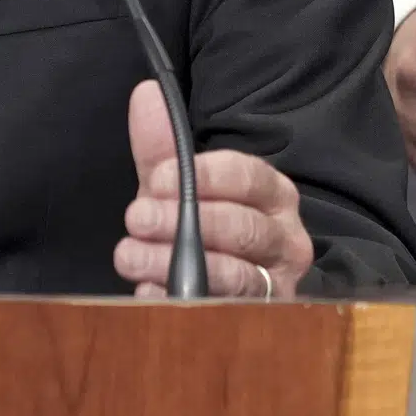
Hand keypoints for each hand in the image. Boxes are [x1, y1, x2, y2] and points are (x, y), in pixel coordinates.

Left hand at [116, 80, 312, 298]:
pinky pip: (221, 315)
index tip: (155, 180)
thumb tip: (146, 94)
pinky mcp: (258, 321)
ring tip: (130, 256)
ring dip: (174, 265)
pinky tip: (147, 293)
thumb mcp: (179, 185)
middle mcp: (285, 239)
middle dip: (185, 222)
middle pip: (244, 228)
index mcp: (273, 194)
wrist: (220, 285)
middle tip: (136, 218)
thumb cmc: (200, 223)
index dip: (202, 176)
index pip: (248, 176)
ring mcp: (276, 285)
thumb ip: (162, 145)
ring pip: (234, 276)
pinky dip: (178, 304)